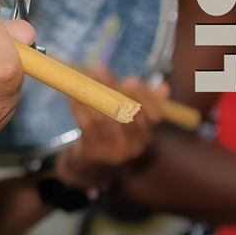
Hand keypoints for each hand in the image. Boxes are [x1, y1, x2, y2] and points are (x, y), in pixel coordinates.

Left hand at [56, 66, 164, 189]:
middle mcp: (135, 146)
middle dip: (112, 89)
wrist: (94, 167)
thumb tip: (164, 87)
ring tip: (81, 78)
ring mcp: (114, 152)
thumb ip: (146, 102)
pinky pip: (85, 126)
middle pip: (126, 115)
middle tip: (99, 67)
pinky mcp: (94, 153)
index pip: (154, 117)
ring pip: (101, 120)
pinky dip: (78, 108)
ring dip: (89, 95)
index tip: (131, 79)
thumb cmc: (116, 136)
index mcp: (149, 136)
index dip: (144, 97)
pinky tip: (72, 94)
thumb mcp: (134, 123)